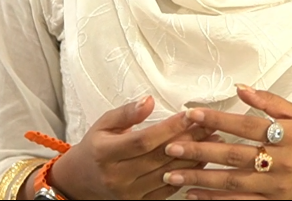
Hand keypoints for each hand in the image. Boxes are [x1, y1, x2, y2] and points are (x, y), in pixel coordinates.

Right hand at [50, 95, 216, 199]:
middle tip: (210, 124)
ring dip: (193, 158)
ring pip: (166, 176)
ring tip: (213, 140)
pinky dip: (186, 176)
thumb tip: (148, 101)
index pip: (143, 141)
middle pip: (158, 158)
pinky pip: (166, 192)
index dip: (168, 128)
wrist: (78, 182)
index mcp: (105, 153)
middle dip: (188, 140)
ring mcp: (128, 194)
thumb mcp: (103, 124)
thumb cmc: (95, 148)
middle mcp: (117, 177)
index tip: (189, 115)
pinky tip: (201, 161)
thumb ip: (126, 113)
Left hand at [160, 84, 291, 199]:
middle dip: (199, 151)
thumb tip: (240, 88)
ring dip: (200, 179)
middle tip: (171, 146)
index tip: (191, 114)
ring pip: (232, 182)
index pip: (245, 125)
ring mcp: (274, 186)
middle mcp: (279, 161)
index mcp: (285, 135)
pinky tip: (194, 197)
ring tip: (172, 175)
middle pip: (234, 155)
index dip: (218, 119)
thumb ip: (269, 101)